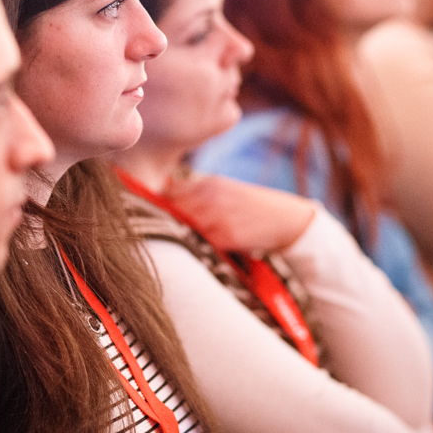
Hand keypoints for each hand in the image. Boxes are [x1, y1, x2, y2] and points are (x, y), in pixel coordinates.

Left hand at [166, 175, 315, 252]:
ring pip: (182, 226)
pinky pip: (199, 244)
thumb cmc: (252, 207)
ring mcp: (217, 217)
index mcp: (209, 183)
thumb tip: (164, 196)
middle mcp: (210, 197)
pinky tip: (194, 249)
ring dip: (176, 234)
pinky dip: (193, 247)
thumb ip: (198, 194)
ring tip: (171, 242)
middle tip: (151, 231)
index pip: (169, 191)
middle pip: (171, 209)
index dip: (157, 203)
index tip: (146, 210)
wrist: (286, 220)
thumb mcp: (226, 191)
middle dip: (163, 219)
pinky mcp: (225, 237)